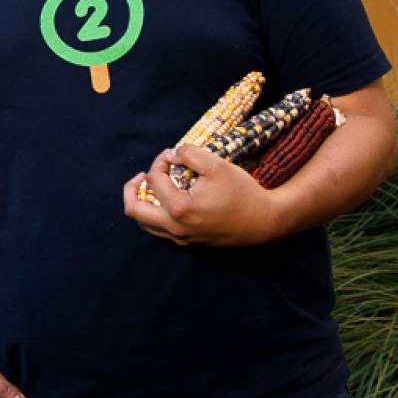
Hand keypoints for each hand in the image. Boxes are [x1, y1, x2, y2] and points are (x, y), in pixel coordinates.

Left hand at [121, 144, 284, 246]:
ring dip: (143, 203)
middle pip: (134, 210)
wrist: (266, 221)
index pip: (153, 181)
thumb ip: (188, 154)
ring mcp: (182, 239)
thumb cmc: (243, 191)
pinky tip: (169, 201)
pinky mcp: (190, 244)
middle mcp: (176, 228)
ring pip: (145, 224)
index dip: (159, 162)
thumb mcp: (216, 164)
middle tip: (143, 175)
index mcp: (179, 209)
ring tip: (154, 187)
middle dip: (132, 188)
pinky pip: (160, 231)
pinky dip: (156, 215)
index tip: (172, 156)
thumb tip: (170, 155)